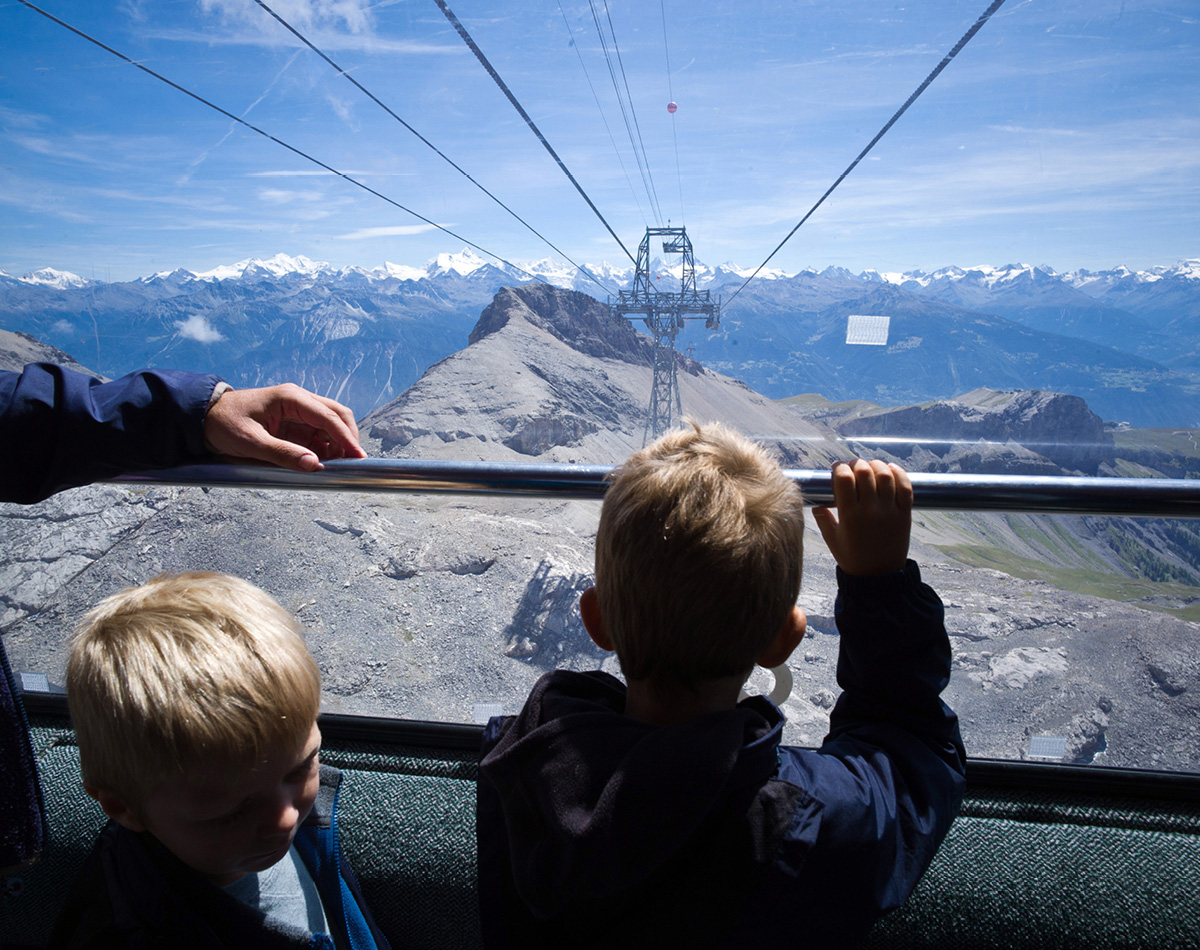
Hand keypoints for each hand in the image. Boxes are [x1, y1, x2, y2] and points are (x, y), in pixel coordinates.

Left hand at [203, 384, 365, 471]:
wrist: (205, 419)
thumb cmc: (224, 424)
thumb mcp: (250, 442)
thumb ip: (283, 454)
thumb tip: (314, 464)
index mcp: (290, 398)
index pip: (328, 415)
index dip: (345, 436)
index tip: (357, 455)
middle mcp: (299, 400)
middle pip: (336, 415)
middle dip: (348, 437)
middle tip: (354, 461)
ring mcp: (298, 412)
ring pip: (331, 424)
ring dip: (339, 443)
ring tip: (340, 465)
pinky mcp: (295, 424)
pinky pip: (319, 434)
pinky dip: (327, 447)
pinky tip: (326, 462)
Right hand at [812, 459, 912, 575]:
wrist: (879, 577)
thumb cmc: (853, 558)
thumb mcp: (832, 539)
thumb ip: (823, 518)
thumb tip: (816, 502)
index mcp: (849, 516)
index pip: (844, 479)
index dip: (839, 468)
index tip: (837, 469)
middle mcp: (870, 510)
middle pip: (864, 472)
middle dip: (856, 463)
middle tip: (852, 466)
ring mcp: (890, 511)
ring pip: (885, 475)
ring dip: (876, 465)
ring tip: (870, 466)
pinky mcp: (904, 514)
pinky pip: (905, 487)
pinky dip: (899, 473)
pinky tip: (890, 469)